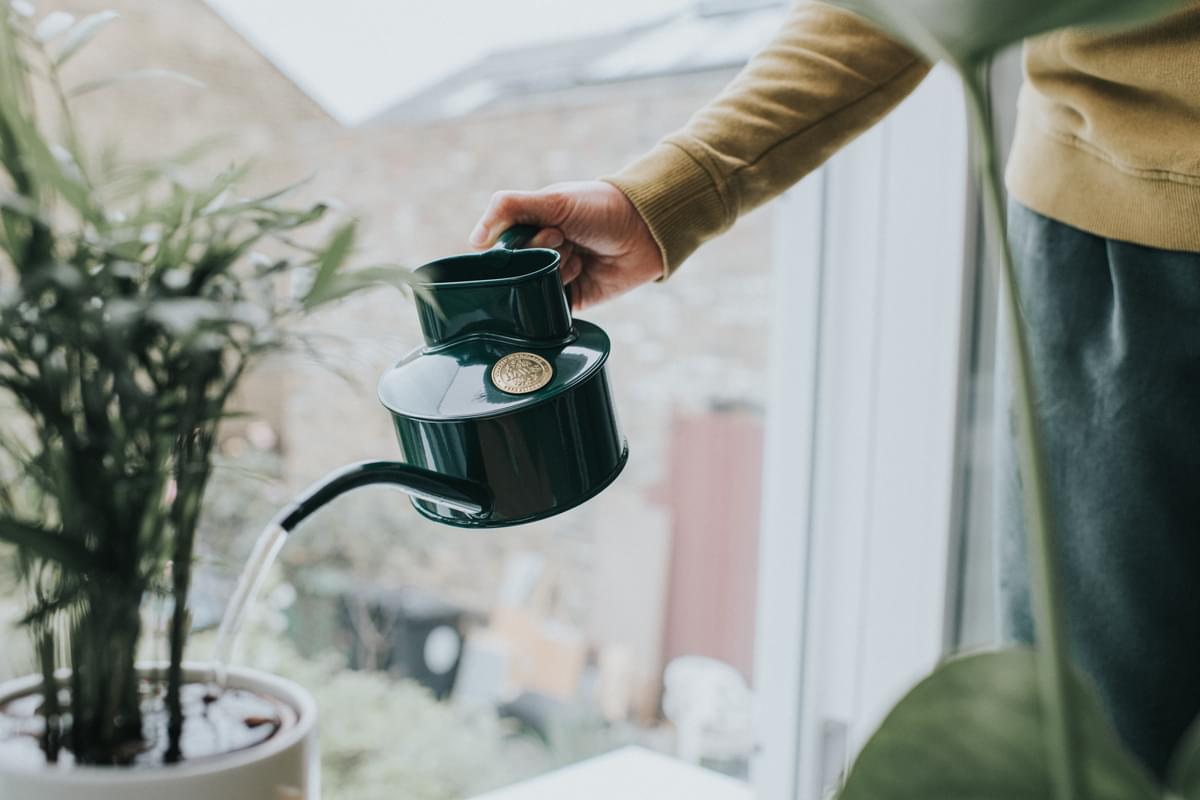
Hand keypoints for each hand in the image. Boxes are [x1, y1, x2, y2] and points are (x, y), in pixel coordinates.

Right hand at [469, 181, 662, 309]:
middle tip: (566, 239)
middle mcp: (538, 254)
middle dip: (542, 254)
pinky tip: (580, 275)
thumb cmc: (600, 208)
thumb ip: (507, 208)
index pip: (500, 245)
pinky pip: (549, 309)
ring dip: (558, 271)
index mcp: (529, 227)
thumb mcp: (552, 199)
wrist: (645, 232)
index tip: (546, 229)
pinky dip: (561, 295)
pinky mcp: (570, 301)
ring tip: (580, 256)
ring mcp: (554, 278)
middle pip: (517, 268)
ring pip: (533, 289)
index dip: (519, 242)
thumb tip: (474, 241)